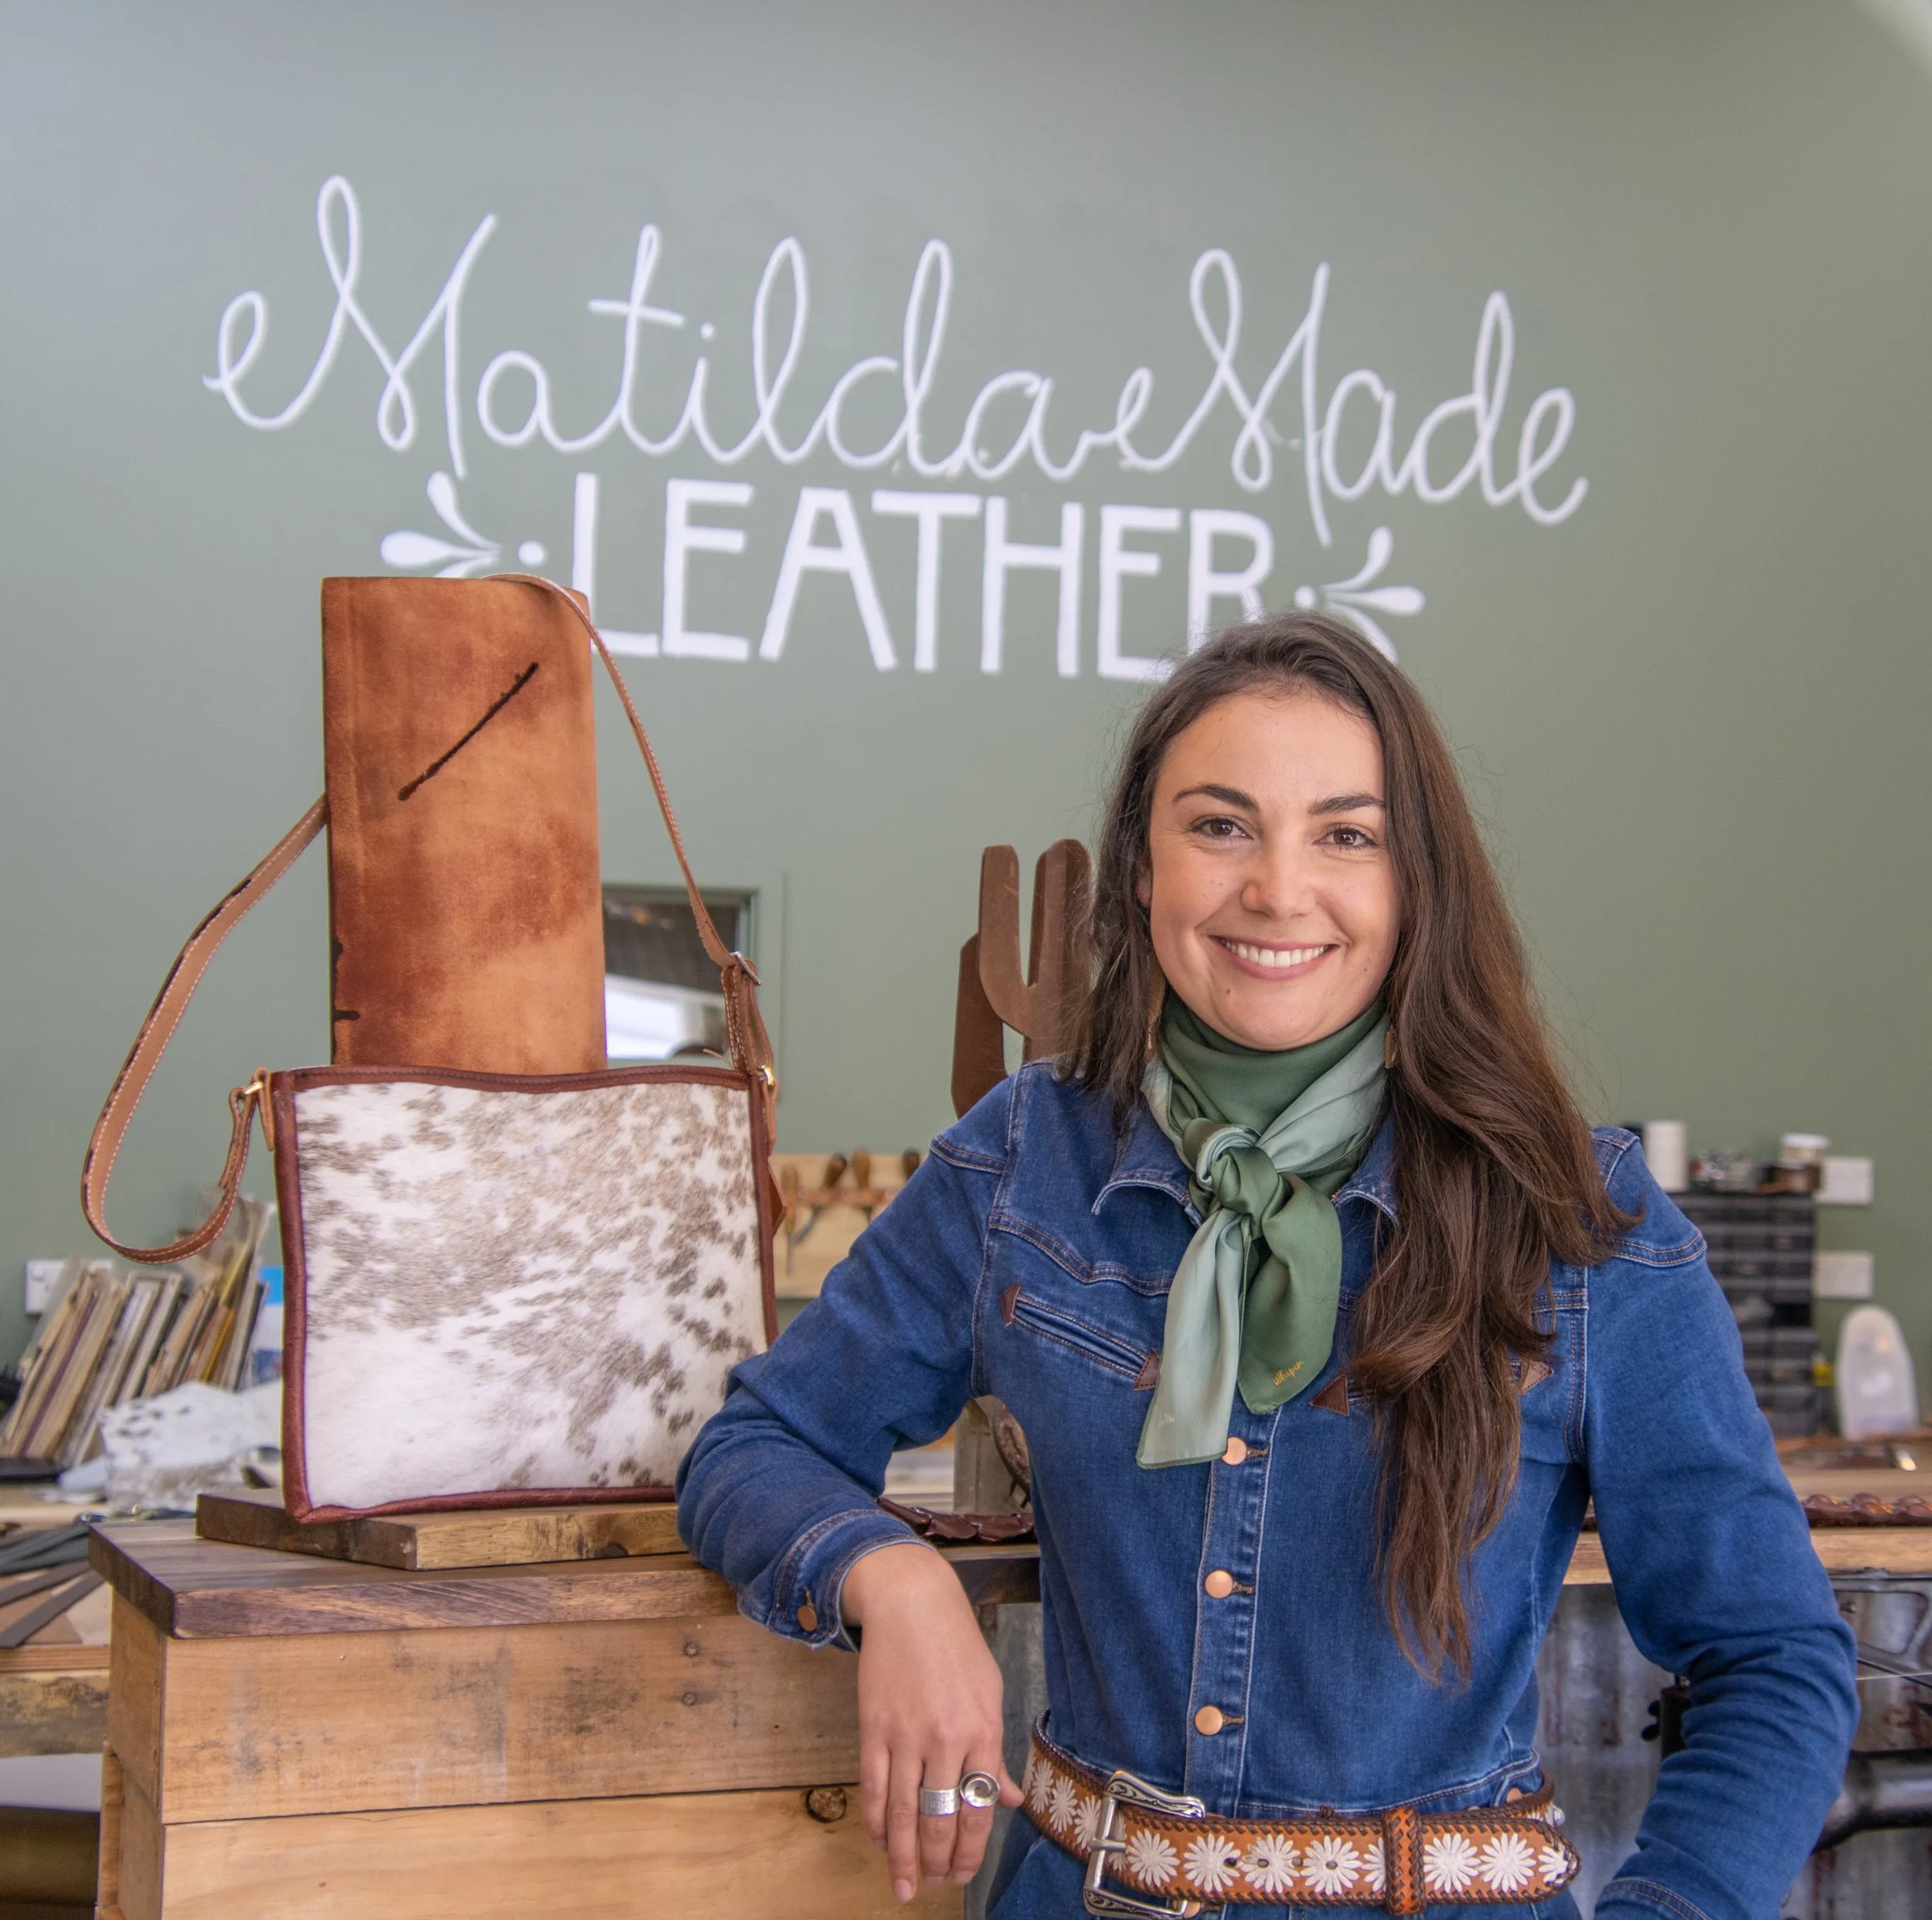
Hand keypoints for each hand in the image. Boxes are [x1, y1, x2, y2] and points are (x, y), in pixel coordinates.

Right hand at [842, 1541, 1024, 1900]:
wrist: (911, 1603)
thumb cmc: (957, 1646)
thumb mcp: (990, 1693)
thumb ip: (995, 1752)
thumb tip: (1010, 1800)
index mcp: (982, 1731)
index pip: (979, 1810)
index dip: (970, 1851)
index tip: (963, 1874)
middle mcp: (946, 1739)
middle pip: (940, 1819)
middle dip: (938, 1862)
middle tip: (935, 1883)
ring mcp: (906, 1735)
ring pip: (904, 1814)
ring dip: (902, 1857)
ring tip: (905, 1884)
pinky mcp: (873, 1728)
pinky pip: (873, 1788)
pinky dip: (875, 1822)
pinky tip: (879, 1840)